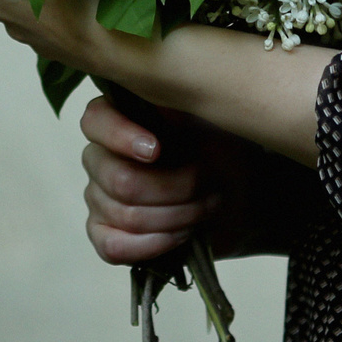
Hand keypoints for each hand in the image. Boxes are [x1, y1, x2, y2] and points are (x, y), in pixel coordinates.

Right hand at [79, 96, 214, 262]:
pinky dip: (154, 244)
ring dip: (177, 216)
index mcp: (121, 116)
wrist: (245, 196)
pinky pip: (112, 246)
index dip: (121, 137)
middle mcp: (101, 155)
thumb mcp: (210, 118)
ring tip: (206, 208)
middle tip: (208, 186)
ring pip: (126, 216)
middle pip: (119, 180)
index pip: (95, 121)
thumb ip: (178, 104)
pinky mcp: (106, 235)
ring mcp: (99, 197)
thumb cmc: (226, 150)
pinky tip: (181, 235)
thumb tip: (160, 94)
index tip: (158, 150)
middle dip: (174, 189)